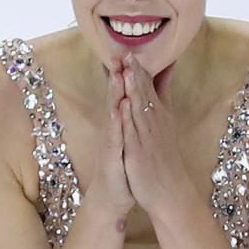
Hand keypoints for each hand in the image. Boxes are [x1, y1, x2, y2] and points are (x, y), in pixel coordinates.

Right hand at [87, 53, 134, 216]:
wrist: (112, 196)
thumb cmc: (124, 166)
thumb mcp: (131, 140)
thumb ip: (133, 119)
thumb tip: (137, 101)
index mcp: (121, 123)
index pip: (123, 94)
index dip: (126, 74)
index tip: (129, 53)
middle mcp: (114, 129)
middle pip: (116, 98)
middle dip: (118, 76)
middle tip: (120, 54)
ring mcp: (112, 141)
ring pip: (113, 113)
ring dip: (115, 94)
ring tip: (117, 74)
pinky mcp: (112, 155)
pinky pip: (115, 136)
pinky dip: (117, 122)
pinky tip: (118, 110)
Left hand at [120, 52, 193, 217]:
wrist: (170, 192)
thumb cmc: (164, 161)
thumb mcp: (165, 130)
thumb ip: (162, 107)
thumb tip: (162, 87)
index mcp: (159, 119)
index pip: (150, 91)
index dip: (141, 71)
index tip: (133, 52)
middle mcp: (155, 125)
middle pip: (144, 95)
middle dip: (135, 73)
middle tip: (129, 52)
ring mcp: (147, 138)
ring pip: (139, 109)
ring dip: (133, 89)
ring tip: (127, 70)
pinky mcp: (139, 153)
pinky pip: (133, 132)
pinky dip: (128, 117)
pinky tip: (124, 104)